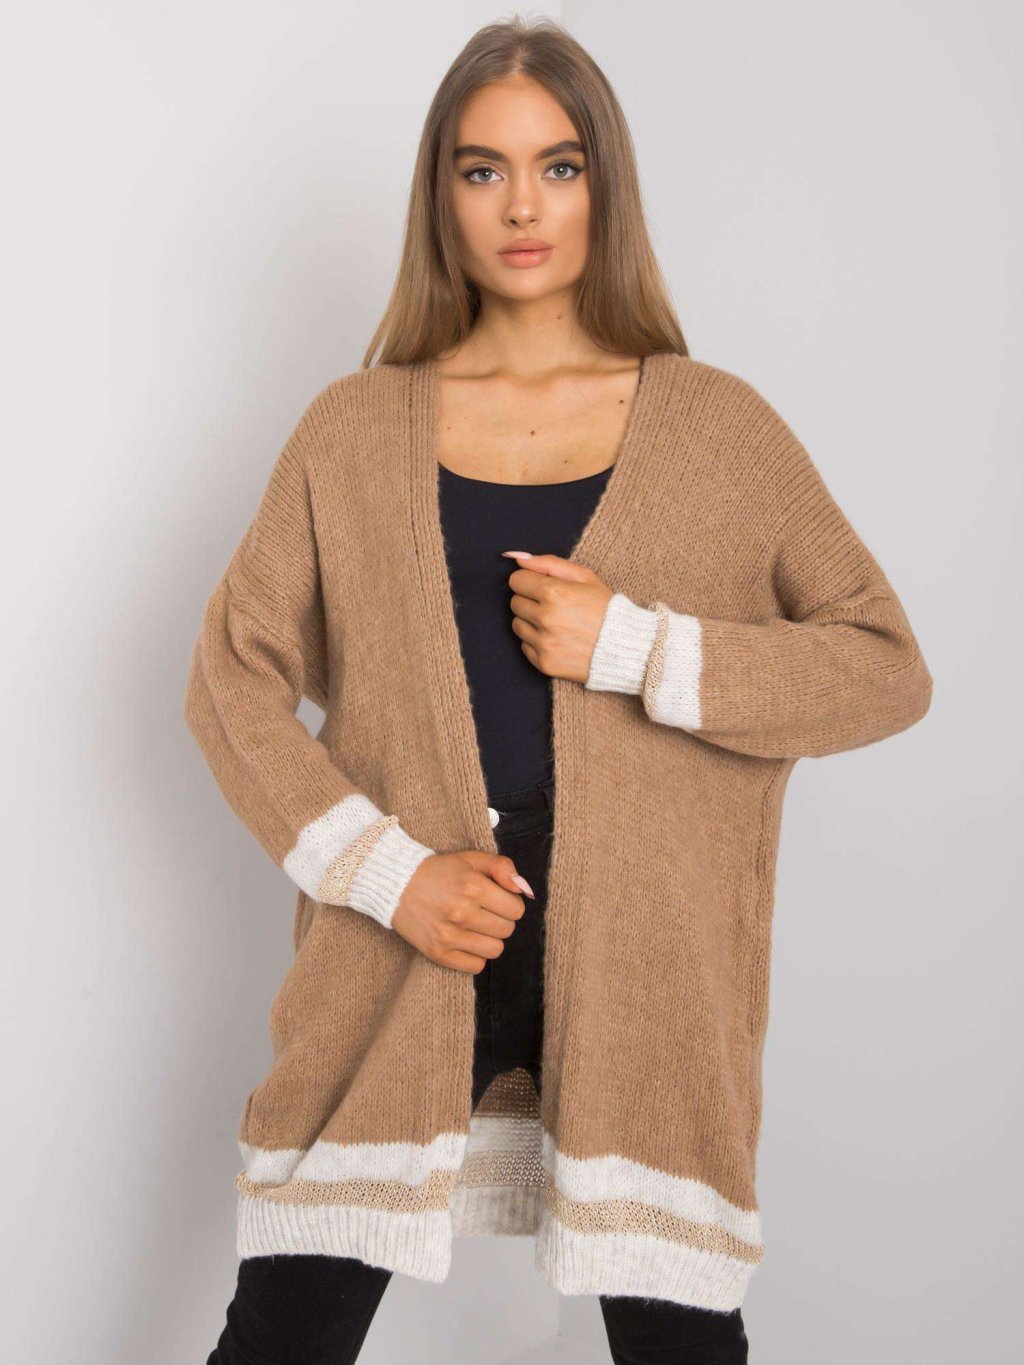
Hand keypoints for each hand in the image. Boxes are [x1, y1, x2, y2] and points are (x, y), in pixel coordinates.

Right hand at [391, 850, 532, 972]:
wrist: (396, 885)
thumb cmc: (438, 871)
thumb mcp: (471, 859)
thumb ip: (502, 868)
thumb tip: (526, 890)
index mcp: (474, 887)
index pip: (516, 910)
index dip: (509, 904)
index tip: (496, 900)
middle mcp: (463, 913)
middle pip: (507, 930)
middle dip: (500, 920)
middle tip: (484, 912)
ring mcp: (450, 936)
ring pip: (495, 950)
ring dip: (489, 939)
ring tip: (475, 928)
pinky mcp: (438, 953)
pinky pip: (476, 966)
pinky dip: (475, 956)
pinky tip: (465, 941)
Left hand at [502, 551, 613, 683]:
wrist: (626, 647)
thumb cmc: (605, 608)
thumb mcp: (584, 576)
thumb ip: (548, 563)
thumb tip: (516, 558)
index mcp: (553, 592)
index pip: (516, 580)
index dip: (530, 581)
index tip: (544, 587)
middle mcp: (545, 618)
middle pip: (515, 602)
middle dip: (531, 601)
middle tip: (555, 606)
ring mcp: (544, 643)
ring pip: (517, 625)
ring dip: (531, 622)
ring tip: (557, 624)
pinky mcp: (544, 663)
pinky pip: (525, 647)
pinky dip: (537, 643)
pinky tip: (558, 640)